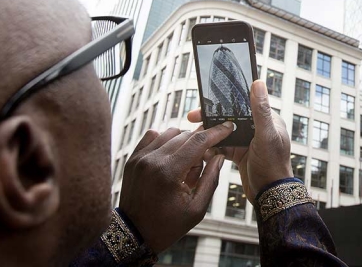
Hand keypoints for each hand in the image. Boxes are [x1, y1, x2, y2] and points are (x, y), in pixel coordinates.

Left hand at [118, 122, 233, 252]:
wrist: (134, 234)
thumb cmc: (167, 225)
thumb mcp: (196, 209)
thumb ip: (211, 179)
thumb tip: (220, 155)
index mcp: (169, 173)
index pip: (198, 142)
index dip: (216, 132)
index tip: (227, 126)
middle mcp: (152, 160)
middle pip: (186, 136)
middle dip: (200, 146)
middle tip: (200, 167)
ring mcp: (140, 158)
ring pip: (170, 133)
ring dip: (183, 143)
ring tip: (183, 167)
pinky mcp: (133, 158)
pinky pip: (153, 136)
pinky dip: (165, 141)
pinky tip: (170, 158)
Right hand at [188, 80, 292, 202]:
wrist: (271, 195)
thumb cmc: (274, 165)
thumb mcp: (266, 135)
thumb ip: (261, 110)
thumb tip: (258, 82)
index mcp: (266, 119)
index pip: (242, 103)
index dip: (223, 102)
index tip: (204, 103)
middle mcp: (257, 128)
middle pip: (229, 117)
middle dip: (211, 119)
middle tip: (192, 119)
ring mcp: (248, 141)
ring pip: (223, 132)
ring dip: (210, 135)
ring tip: (196, 139)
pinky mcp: (240, 153)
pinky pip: (222, 147)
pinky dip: (213, 149)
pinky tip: (204, 153)